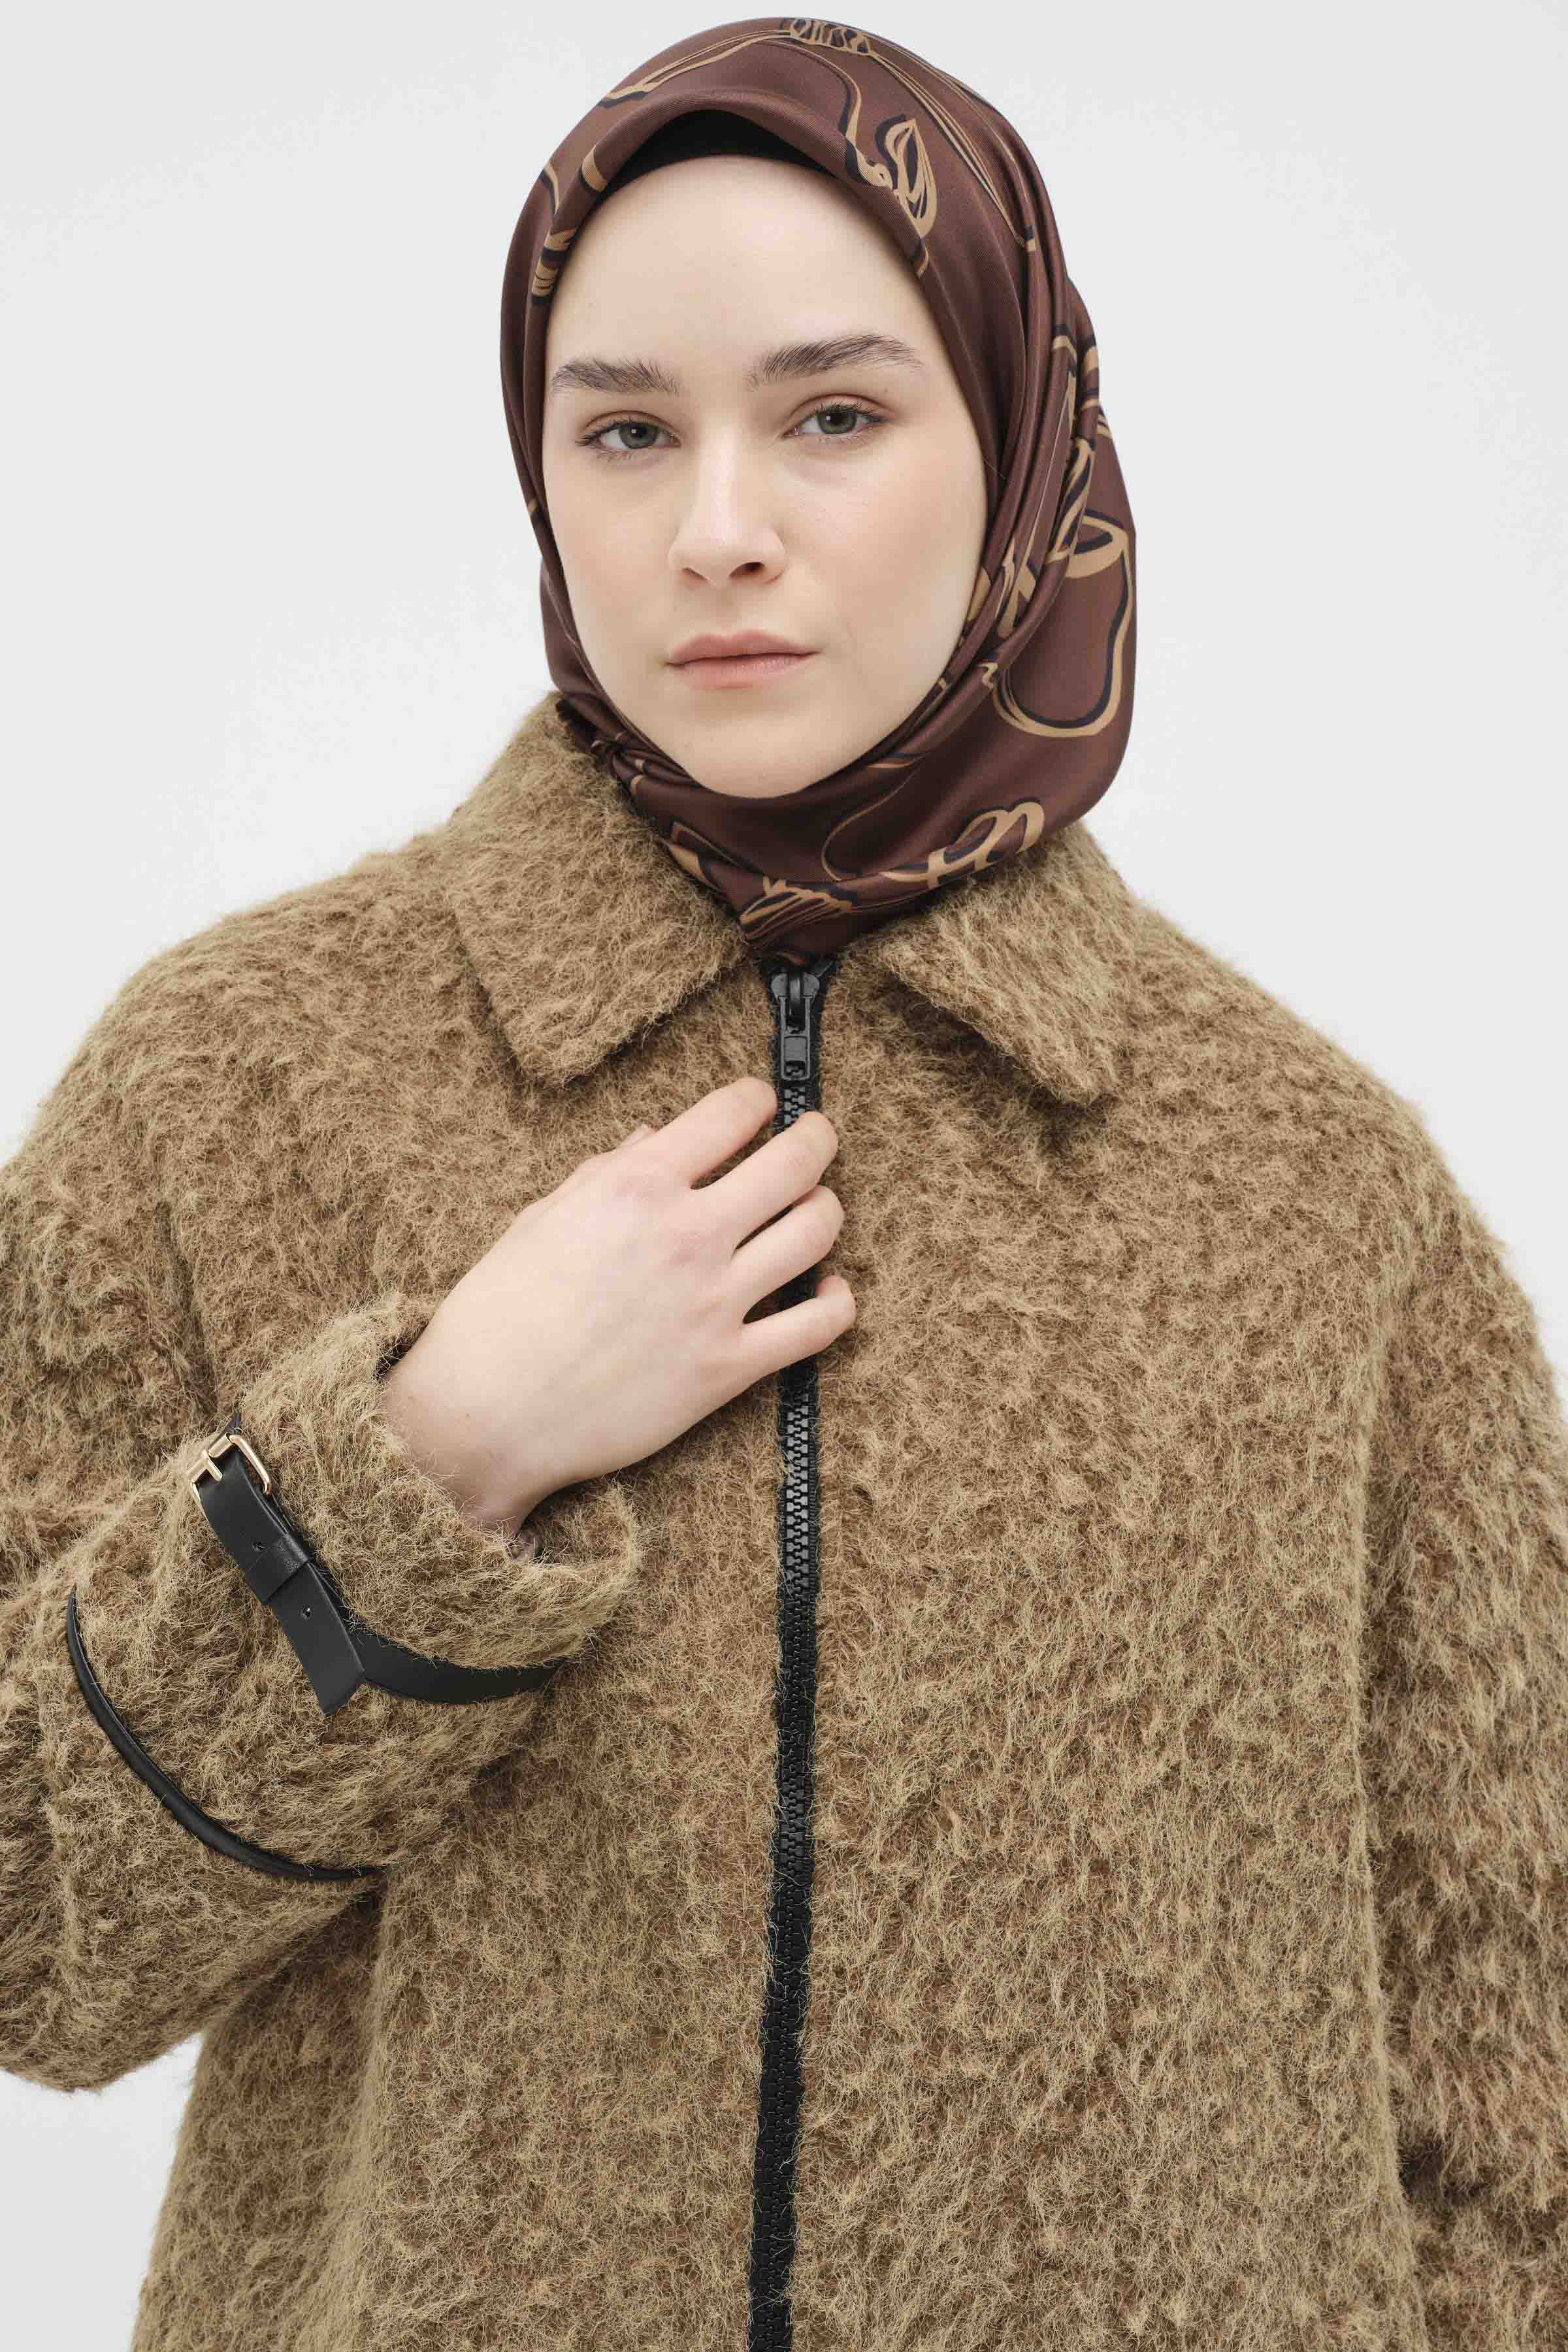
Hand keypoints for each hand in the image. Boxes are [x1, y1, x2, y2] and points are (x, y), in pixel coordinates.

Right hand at [377, 1074, 854, 1532]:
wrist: (486, 1415)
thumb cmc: (498, 1316)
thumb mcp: (540, 1221)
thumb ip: (604, 1174)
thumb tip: (653, 1139)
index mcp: (634, 1188)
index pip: (731, 1113)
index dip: (758, 1098)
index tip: (762, 1103)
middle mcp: (685, 1235)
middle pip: (795, 1162)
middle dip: (816, 1137)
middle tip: (815, 1135)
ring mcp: (714, 1302)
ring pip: (816, 1231)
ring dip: (826, 1208)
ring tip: (814, 1207)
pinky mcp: (729, 1368)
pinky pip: (818, 1326)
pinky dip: (837, 1300)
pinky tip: (827, 1289)